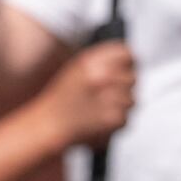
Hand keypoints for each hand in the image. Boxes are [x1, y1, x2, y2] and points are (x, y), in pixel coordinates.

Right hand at [40, 36, 138, 150]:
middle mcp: (102, 77)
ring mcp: (109, 98)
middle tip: (108, 95)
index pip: (126, 54)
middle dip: (123, 88)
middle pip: (132, 78)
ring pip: (131, 100)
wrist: (48, 126)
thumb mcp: (76, 69)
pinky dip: (115, 122)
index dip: (129, 63)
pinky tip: (99, 120)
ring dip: (120, 106)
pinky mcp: (114, 118)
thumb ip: (102, 62)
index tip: (127, 69)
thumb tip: (127, 61)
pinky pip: (125, 118)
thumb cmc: (59, 101)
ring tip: (100, 109)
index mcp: (91, 62)